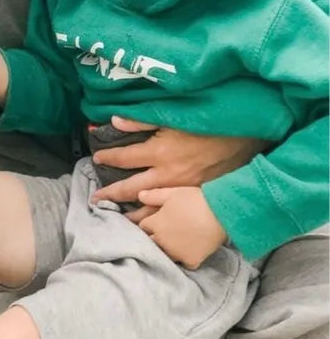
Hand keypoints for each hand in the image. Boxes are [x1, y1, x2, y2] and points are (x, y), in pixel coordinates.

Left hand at [92, 115, 266, 212]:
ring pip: (149, 206)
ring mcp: (181, 189)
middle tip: (95, 200)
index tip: (96, 157)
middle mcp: (167, 175)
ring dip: (132, 211)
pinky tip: (149, 221)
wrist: (244, 141)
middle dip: (112, 194)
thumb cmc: (207, 125)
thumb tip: (114, 121)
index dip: (108, 157)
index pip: (125, 157)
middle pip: (131, 188)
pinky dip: (156, 216)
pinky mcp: (194, 196)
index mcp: (160, 152)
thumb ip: (142, 120)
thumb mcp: (173, 117)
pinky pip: (170, 211)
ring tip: (116, 215)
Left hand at [138, 187, 226, 268]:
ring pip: (166, 253)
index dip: (147, 223)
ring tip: (175, 242)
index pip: (143, 226)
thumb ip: (153, 195)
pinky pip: (184, 262)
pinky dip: (185, 258)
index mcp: (156, 224)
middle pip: (152, 241)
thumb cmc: (193, 199)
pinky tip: (189, 251)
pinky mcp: (191, 261)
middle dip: (155, 236)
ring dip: (168, 248)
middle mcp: (162, 241)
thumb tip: (139, 196)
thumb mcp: (171, 193)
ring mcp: (176, 253)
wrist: (218, 214)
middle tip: (163, 231)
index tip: (150, 221)